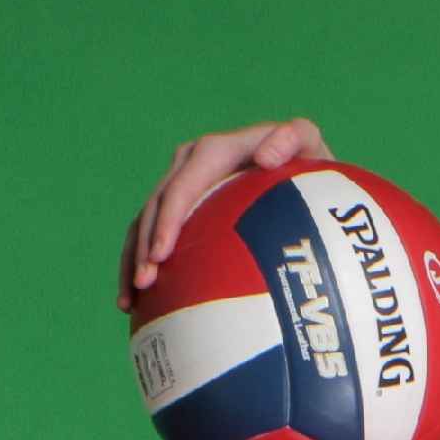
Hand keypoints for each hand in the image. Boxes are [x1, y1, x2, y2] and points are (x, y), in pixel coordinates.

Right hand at [117, 117, 333, 310]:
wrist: (297, 177)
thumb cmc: (305, 164)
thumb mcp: (308, 143)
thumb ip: (294, 137)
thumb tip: (265, 156)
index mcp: (214, 150)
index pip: (184, 184)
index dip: (167, 218)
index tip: (162, 254)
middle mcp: (190, 165)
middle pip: (156, 206)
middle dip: (143, 245)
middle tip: (143, 283)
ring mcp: (182, 187)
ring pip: (144, 223)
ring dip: (133, 259)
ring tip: (131, 298)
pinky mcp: (179, 210)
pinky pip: (150, 236)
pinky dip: (139, 264)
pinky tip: (134, 302)